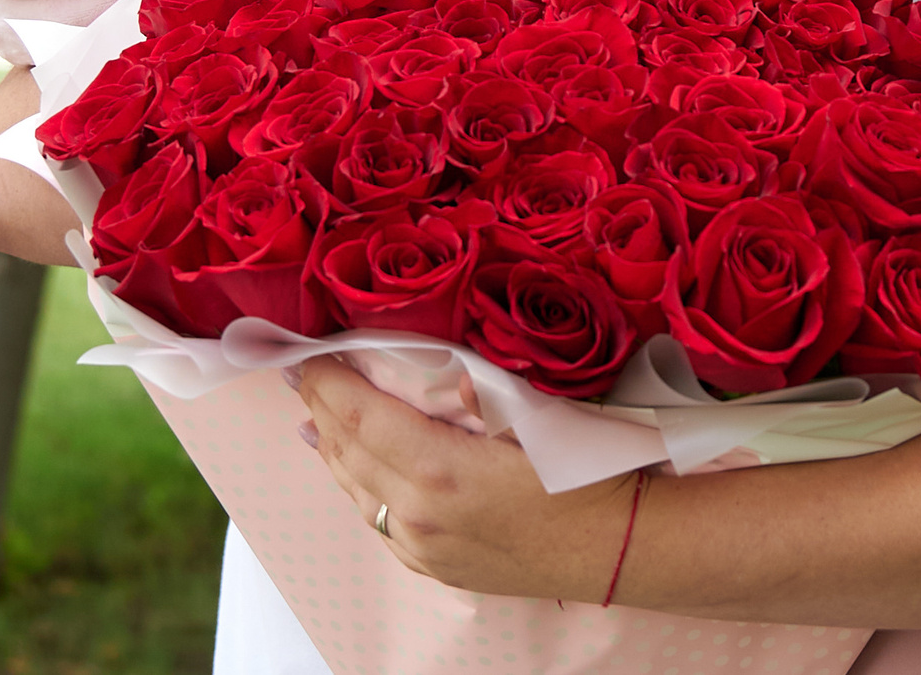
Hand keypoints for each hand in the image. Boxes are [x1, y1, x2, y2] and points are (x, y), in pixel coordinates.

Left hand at [289, 357, 634, 600]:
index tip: (307, 353)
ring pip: (355, 488)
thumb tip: (431, 362)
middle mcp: (419, 514)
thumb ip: (477, 387)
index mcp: (438, 471)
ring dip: (331, 446)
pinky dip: (355, 484)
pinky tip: (349, 467)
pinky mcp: (433, 566)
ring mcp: (422, 547)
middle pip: (347, 450)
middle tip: (302, 371)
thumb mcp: (536, 414)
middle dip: (321, 406)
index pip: (358, 415)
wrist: (618, 548)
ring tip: (314, 411)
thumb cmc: (585, 473)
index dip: (327, 381)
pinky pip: (377, 519)